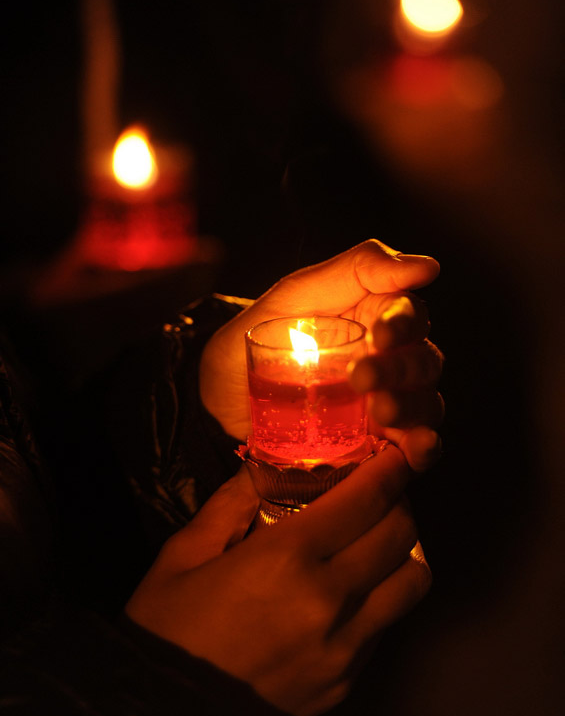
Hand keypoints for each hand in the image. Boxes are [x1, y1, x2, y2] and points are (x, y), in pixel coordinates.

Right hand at [125, 445, 430, 715]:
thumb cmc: (166, 630)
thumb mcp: (184, 553)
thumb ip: (233, 502)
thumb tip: (268, 467)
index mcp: (287, 557)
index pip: (368, 498)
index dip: (392, 468)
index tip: (396, 453)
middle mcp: (330, 600)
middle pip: (401, 534)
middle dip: (397, 502)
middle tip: (375, 494)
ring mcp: (345, 647)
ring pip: (412, 582)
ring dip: (401, 552)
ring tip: (371, 542)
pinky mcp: (347, 681)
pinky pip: (385, 625)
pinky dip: (381, 596)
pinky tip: (348, 591)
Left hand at [200, 239, 442, 469]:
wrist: (218, 395)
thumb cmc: (260, 335)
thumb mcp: (298, 294)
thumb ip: (358, 269)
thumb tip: (428, 266)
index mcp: (377, 317)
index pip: (412, 316)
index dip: (403, 323)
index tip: (380, 332)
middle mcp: (390, 359)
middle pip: (423, 362)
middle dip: (400, 370)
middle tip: (361, 377)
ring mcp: (386, 403)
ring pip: (426, 404)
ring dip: (412, 409)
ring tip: (380, 413)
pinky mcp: (376, 444)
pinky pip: (414, 447)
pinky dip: (424, 448)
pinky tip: (417, 449)